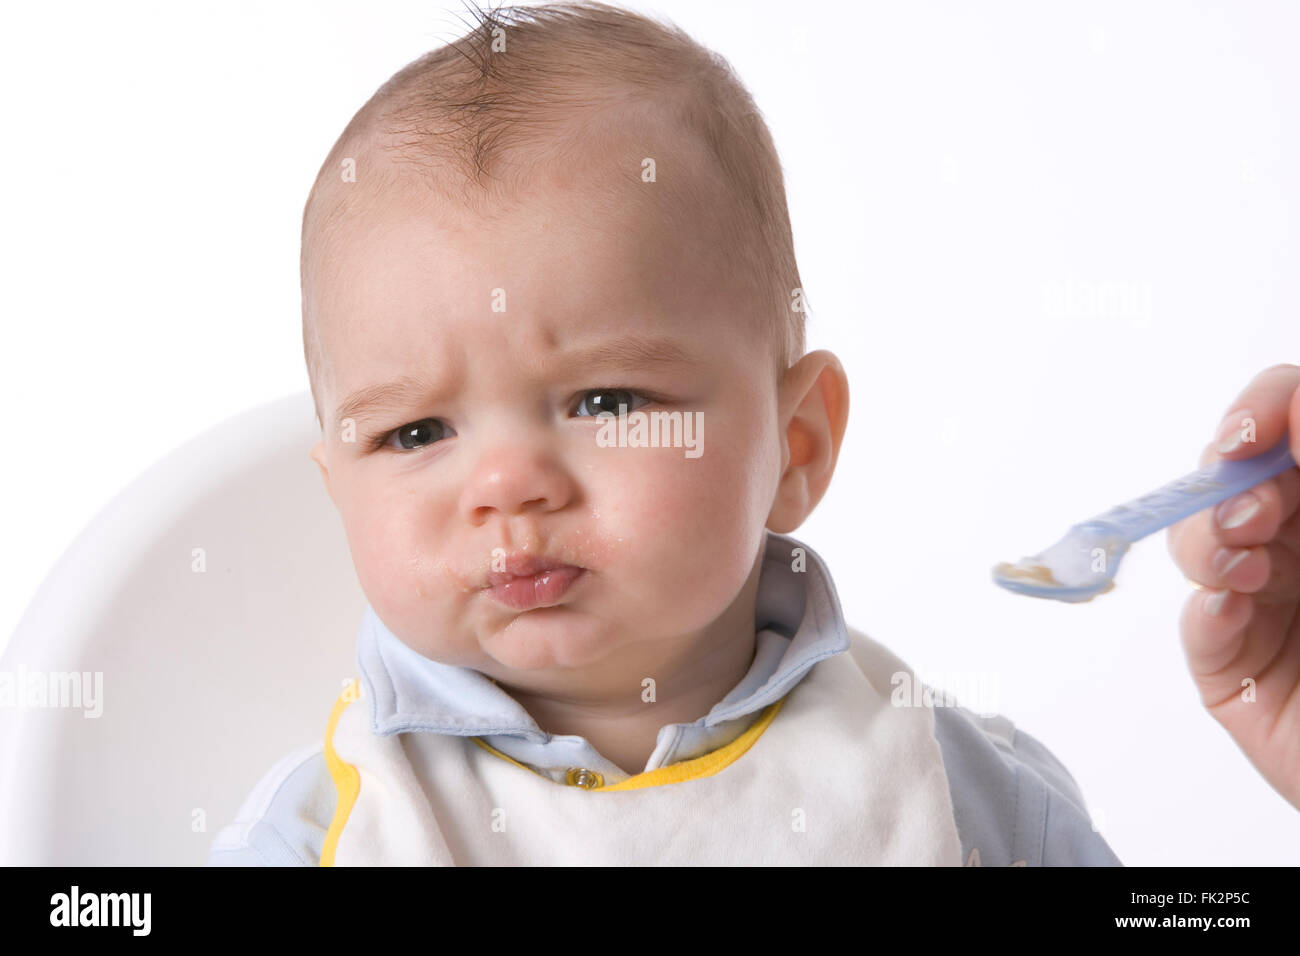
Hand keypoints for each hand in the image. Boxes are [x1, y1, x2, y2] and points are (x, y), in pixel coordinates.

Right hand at [1166, 364, 1299, 809]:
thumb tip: (1297, 416)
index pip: (1284, 427)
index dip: (1262, 411)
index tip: (1256, 429)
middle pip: (1230, 481)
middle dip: (1228, 484)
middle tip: (1259, 512)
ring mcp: (1271, 608)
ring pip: (1201, 546)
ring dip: (1208, 543)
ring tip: (1244, 570)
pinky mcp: (1240, 672)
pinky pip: (1200, 630)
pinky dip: (1204, 611)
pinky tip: (1231, 610)